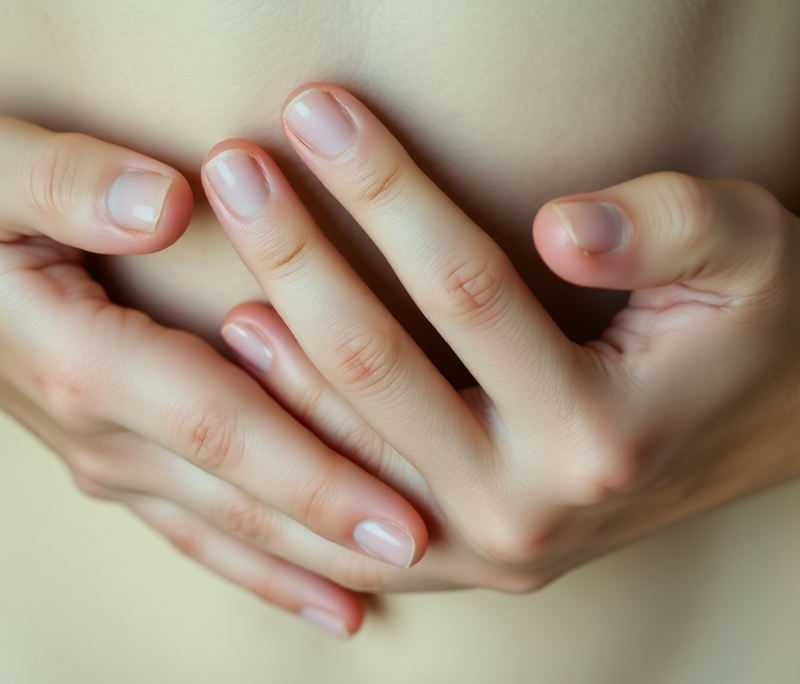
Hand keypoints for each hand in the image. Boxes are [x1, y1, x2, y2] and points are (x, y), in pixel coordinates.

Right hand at [0, 117, 431, 636]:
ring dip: (293, 561)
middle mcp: (98, 426)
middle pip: (231, 491)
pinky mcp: (114, 460)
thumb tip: (163, 204)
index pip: (220, 424)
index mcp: (81, 357)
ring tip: (368, 596)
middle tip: (419, 551)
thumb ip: (72, 184)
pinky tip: (306, 592)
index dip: (309, 470)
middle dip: (323, 529)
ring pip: (215, 526)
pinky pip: (187, 528)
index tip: (394, 508)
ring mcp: (104, 455)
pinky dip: (249, 565)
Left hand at [207, 84, 799, 592]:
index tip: (318, 111)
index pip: (464, 288)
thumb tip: (566, 226)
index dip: (385, 190)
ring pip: (346, 450)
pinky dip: (296, 452)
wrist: (769, 435)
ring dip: (274, 356)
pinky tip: (248, 386)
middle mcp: (530, 512)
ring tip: (218, 274)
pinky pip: (352, 513)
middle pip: (379, 370)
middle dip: (298, 257)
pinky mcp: (466, 560)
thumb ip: (672, 228)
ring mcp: (487, 550)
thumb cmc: (760, 334)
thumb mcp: (754, 258)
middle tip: (234, 170)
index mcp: (601, 435)